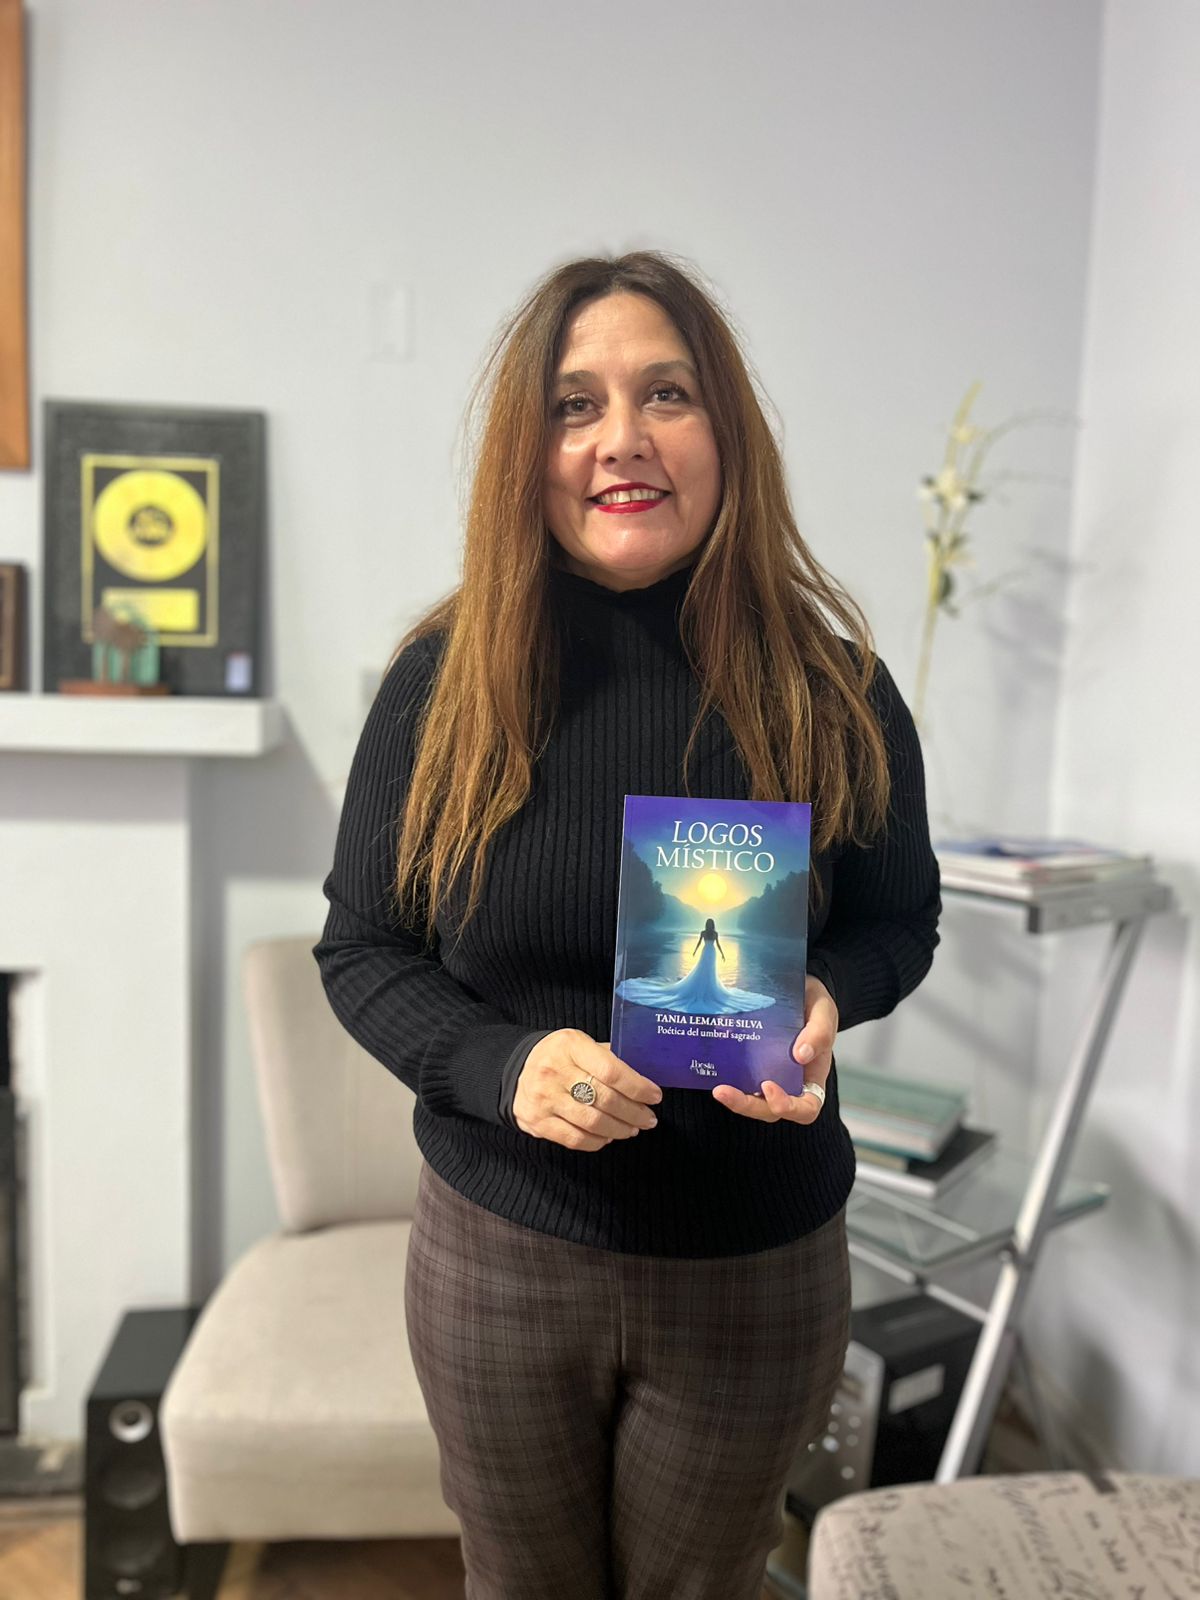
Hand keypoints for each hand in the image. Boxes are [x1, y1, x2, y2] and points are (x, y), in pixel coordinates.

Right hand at [514, 1030, 661, 1149]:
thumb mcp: (581, 1044)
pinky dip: (597, 1141)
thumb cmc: (559, 1056)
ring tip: (633, 1128)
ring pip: (592, 1122)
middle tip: (649, 1118)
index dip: (637, 1087)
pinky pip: (575, 1139)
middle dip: (634, 1112)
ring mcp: (544, 1099)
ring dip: (620, 1129)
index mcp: (570, 1046)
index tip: (654, 1095)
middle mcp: (554, 1071)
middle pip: (605, 1099)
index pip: (611, 1070)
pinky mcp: (538, 1122)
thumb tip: (645, 1076)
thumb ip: (608, 1057)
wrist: (515, 1070)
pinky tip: (608, 1136)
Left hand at [712, 974, 838, 1124]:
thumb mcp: (824, 1012)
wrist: (799, 988)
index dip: (789, 1107)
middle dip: (748, 1106)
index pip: (806, 1109)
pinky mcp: (751, 1064)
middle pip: (771, 1110)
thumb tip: (801, 1055)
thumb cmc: (816, 1005)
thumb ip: (819, 1033)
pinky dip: (729, 1079)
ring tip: (718, 1089)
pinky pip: (741, 1080)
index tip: (769, 1086)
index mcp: (812, 1077)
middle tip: (724, 1091)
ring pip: (753, 1100)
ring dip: (735, 1099)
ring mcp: (768, 1074)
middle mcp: (790, 1082)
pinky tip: (714, 1069)